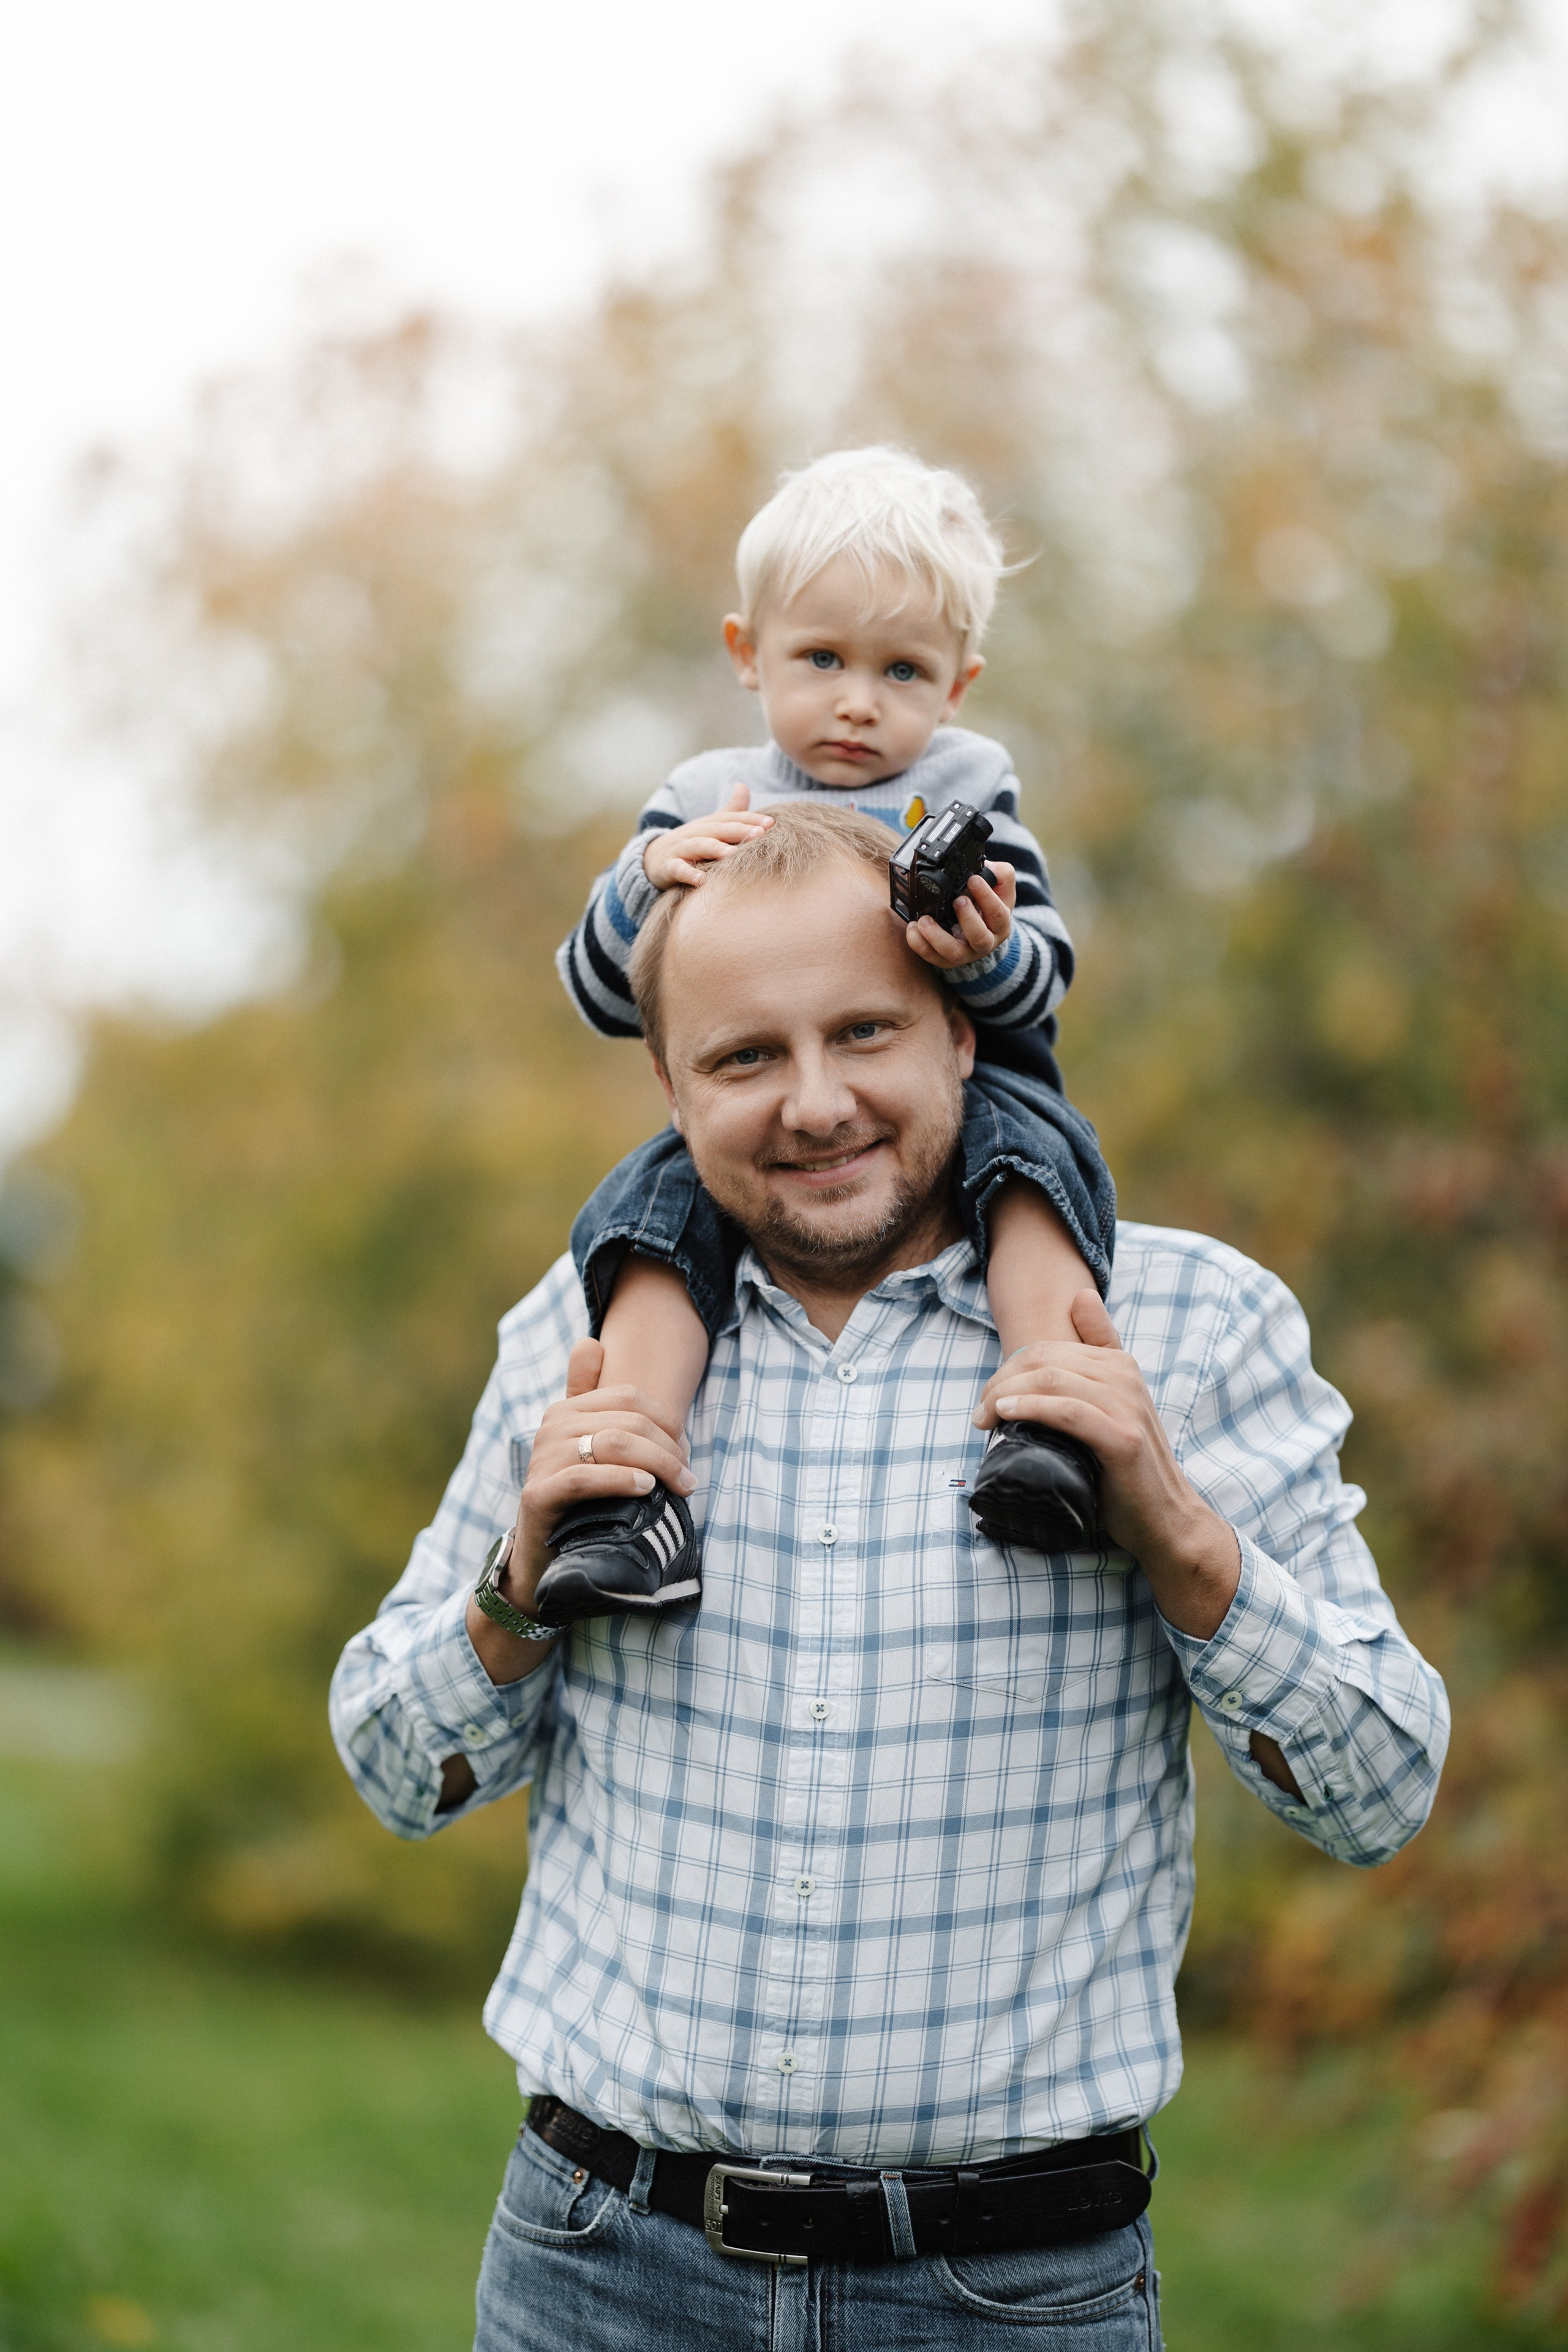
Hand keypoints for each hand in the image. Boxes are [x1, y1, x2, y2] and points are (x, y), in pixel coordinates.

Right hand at [463, 1338, 693, 1683]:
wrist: (542, 1559)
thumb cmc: (578, 1502)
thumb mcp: (587, 1448)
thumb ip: (590, 1398)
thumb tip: (592, 1342)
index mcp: (566, 1410)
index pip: (629, 1396)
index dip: (666, 1419)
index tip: (684, 1451)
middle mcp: (551, 1427)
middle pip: (627, 1419)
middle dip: (668, 1447)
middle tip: (689, 1478)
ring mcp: (542, 1460)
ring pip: (613, 1444)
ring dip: (657, 1464)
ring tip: (678, 1487)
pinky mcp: (538, 1495)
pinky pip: (586, 1477)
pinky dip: (622, 1480)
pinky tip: (646, 1490)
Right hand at [642, 783, 773, 889]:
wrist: (653, 858)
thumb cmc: (691, 843)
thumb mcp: (710, 826)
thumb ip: (730, 811)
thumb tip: (744, 786)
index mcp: (709, 824)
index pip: (732, 819)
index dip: (751, 820)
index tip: (771, 823)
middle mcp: (695, 833)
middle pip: (718, 830)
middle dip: (739, 830)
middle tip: (759, 834)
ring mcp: (681, 849)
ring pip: (698, 846)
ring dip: (715, 849)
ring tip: (732, 853)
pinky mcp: (668, 867)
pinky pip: (678, 869)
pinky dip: (688, 874)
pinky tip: (701, 881)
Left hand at [897, 862, 1015, 969]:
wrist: (981, 931)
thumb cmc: (987, 907)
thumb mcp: (1000, 889)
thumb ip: (999, 874)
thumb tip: (986, 867)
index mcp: (1000, 924)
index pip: (997, 913)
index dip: (986, 897)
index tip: (973, 879)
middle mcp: (985, 942)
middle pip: (980, 938)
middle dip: (967, 918)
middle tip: (957, 900)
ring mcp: (965, 953)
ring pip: (954, 952)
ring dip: (938, 936)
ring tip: (925, 920)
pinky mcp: (946, 959)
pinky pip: (933, 957)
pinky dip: (920, 944)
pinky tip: (913, 928)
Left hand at [973, 1290, 1241, 1640]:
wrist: (1165, 1518)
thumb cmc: (1126, 1468)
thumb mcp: (1113, 1405)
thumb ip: (1100, 1352)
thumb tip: (1082, 1296)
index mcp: (1120, 1364)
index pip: (1048, 1347)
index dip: (1009, 1367)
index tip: (990, 1398)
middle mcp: (1125, 1377)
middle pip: (1044, 1359)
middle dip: (1001, 1381)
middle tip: (980, 1412)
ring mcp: (1127, 1406)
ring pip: (1052, 1380)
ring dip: (1006, 1395)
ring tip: (985, 1418)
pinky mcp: (1122, 1438)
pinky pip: (1067, 1411)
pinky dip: (1030, 1408)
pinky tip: (1006, 1414)